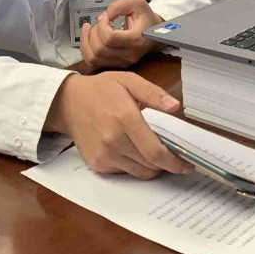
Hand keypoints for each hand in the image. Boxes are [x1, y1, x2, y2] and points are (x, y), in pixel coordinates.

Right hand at [45, 72, 193, 178]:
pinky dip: (134, 165)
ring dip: (152, 167)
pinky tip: (133, 151)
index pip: (156, 151)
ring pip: (139, 172)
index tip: (187, 165)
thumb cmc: (101, 90)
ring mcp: (104, 155)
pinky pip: (124, 172)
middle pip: (150, 165)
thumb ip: (153, 94)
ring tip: (155, 154)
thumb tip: (175, 107)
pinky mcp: (97, 164)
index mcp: (125, 119)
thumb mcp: (128, 81)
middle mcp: (114, 141)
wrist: (67, 102)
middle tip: (176, 159)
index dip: (174, 162)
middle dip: (167, 165)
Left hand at [79, 0, 163, 70]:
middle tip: (97, 23)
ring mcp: (122, 63)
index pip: (109, 38)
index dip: (101, 26)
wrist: (153, 34)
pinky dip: (86, 50)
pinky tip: (88, 39)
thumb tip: (103, 17)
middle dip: (92, 33)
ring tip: (90, 30)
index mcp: (136, 40)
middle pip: (99, 50)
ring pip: (93, 59)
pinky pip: (93, 63)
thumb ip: (119, 5)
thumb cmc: (144, 17)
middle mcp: (129, 55)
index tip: (104, 17)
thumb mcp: (136, 2)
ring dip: (86, 42)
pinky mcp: (115, 66)